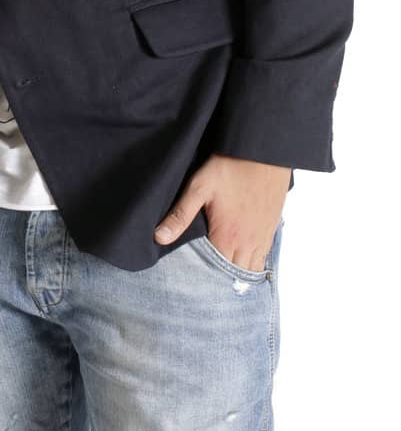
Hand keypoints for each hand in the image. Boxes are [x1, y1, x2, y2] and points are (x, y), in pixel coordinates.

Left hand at [153, 153, 290, 270]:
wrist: (263, 150)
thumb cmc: (230, 167)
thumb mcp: (199, 188)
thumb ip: (180, 215)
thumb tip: (159, 237)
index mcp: (228, 236)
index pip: (217, 272)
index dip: (205, 277)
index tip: (194, 279)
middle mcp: (249, 242)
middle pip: (236, 274)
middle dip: (221, 279)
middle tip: (206, 279)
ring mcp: (263, 235)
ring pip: (253, 268)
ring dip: (239, 272)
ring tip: (223, 274)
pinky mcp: (272, 226)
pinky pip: (265, 254)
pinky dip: (254, 261)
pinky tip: (243, 256)